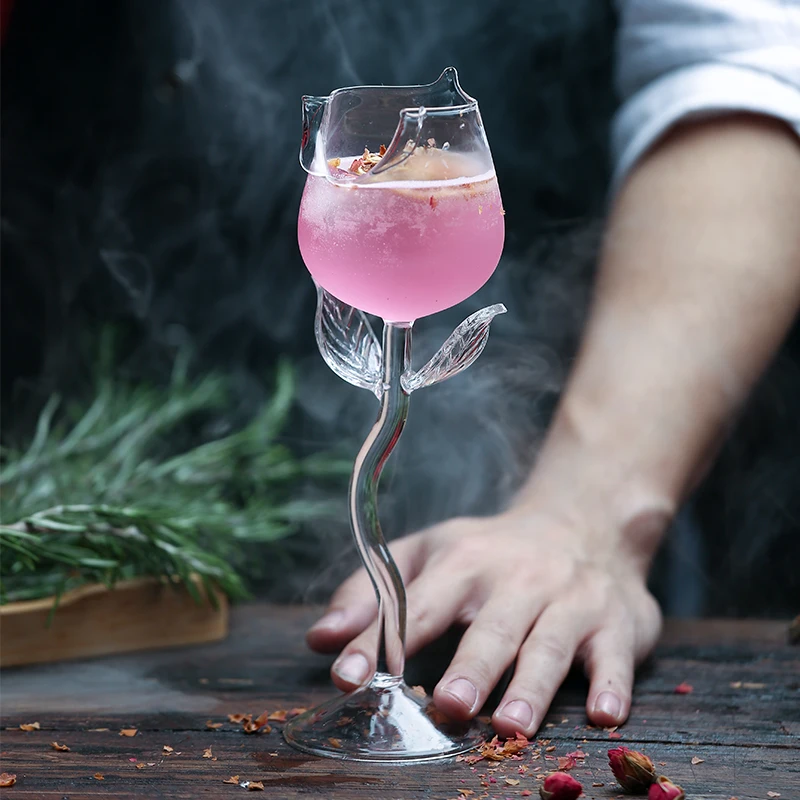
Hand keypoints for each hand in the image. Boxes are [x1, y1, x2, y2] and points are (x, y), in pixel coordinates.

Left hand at [306, 508, 661, 737]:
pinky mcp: (615, 622)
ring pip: (549, 644)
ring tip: (510, 726)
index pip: (418, 603)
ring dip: (531, 685)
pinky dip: (611, 684)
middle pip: (492, 628)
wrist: (584, 521)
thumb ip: (372, 591)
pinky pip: (614, 656)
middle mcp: (519, 578)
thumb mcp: (430, 553)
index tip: (349, 677)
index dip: (383, 640)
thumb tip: (319, 639)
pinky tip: (604, 715)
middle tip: (447, 705)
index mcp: (464, 561)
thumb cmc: (491, 551)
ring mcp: (570, 599)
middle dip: (470, 667)